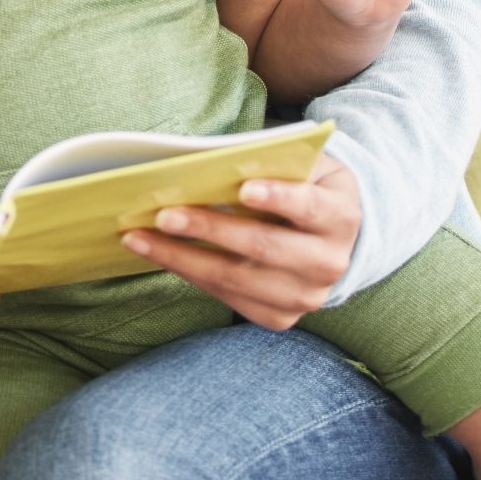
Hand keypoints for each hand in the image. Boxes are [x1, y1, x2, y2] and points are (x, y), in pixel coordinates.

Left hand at [120, 153, 359, 329]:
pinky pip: (228, 297)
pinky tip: (158, 255)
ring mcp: (306, 296)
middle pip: (264, 247)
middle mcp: (329, 263)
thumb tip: (206, 162)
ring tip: (140, 238)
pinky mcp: (280, 317)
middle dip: (210, 229)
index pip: (310, 207)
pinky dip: (189, 274)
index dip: (279, 198)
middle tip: (164, 214)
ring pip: (237, 278)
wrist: (328, 236)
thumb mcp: (300, 165)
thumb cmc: (302, 186)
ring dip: (182, 257)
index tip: (244, 189)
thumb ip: (268, 161)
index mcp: (340, 216)